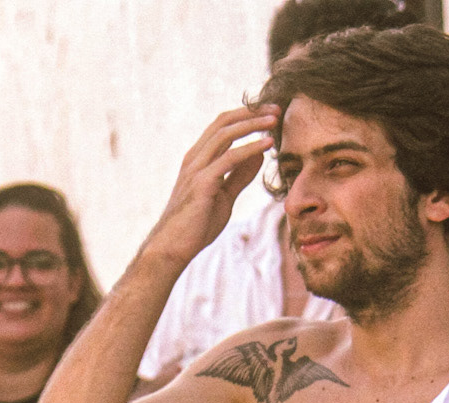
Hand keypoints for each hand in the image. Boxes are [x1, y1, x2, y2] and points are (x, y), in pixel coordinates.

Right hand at [145, 107, 277, 270]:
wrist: (172, 249)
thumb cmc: (195, 226)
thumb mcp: (224, 197)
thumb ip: (239, 176)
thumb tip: (259, 156)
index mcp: (198, 158)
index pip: (223, 126)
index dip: (246, 116)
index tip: (269, 113)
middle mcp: (195, 158)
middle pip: (224, 122)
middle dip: (251, 112)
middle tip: (276, 108)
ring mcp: (196, 169)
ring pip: (226, 134)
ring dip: (252, 124)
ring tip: (274, 119)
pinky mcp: (202, 183)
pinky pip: (229, 158)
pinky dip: (250, 148)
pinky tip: (267, 145)